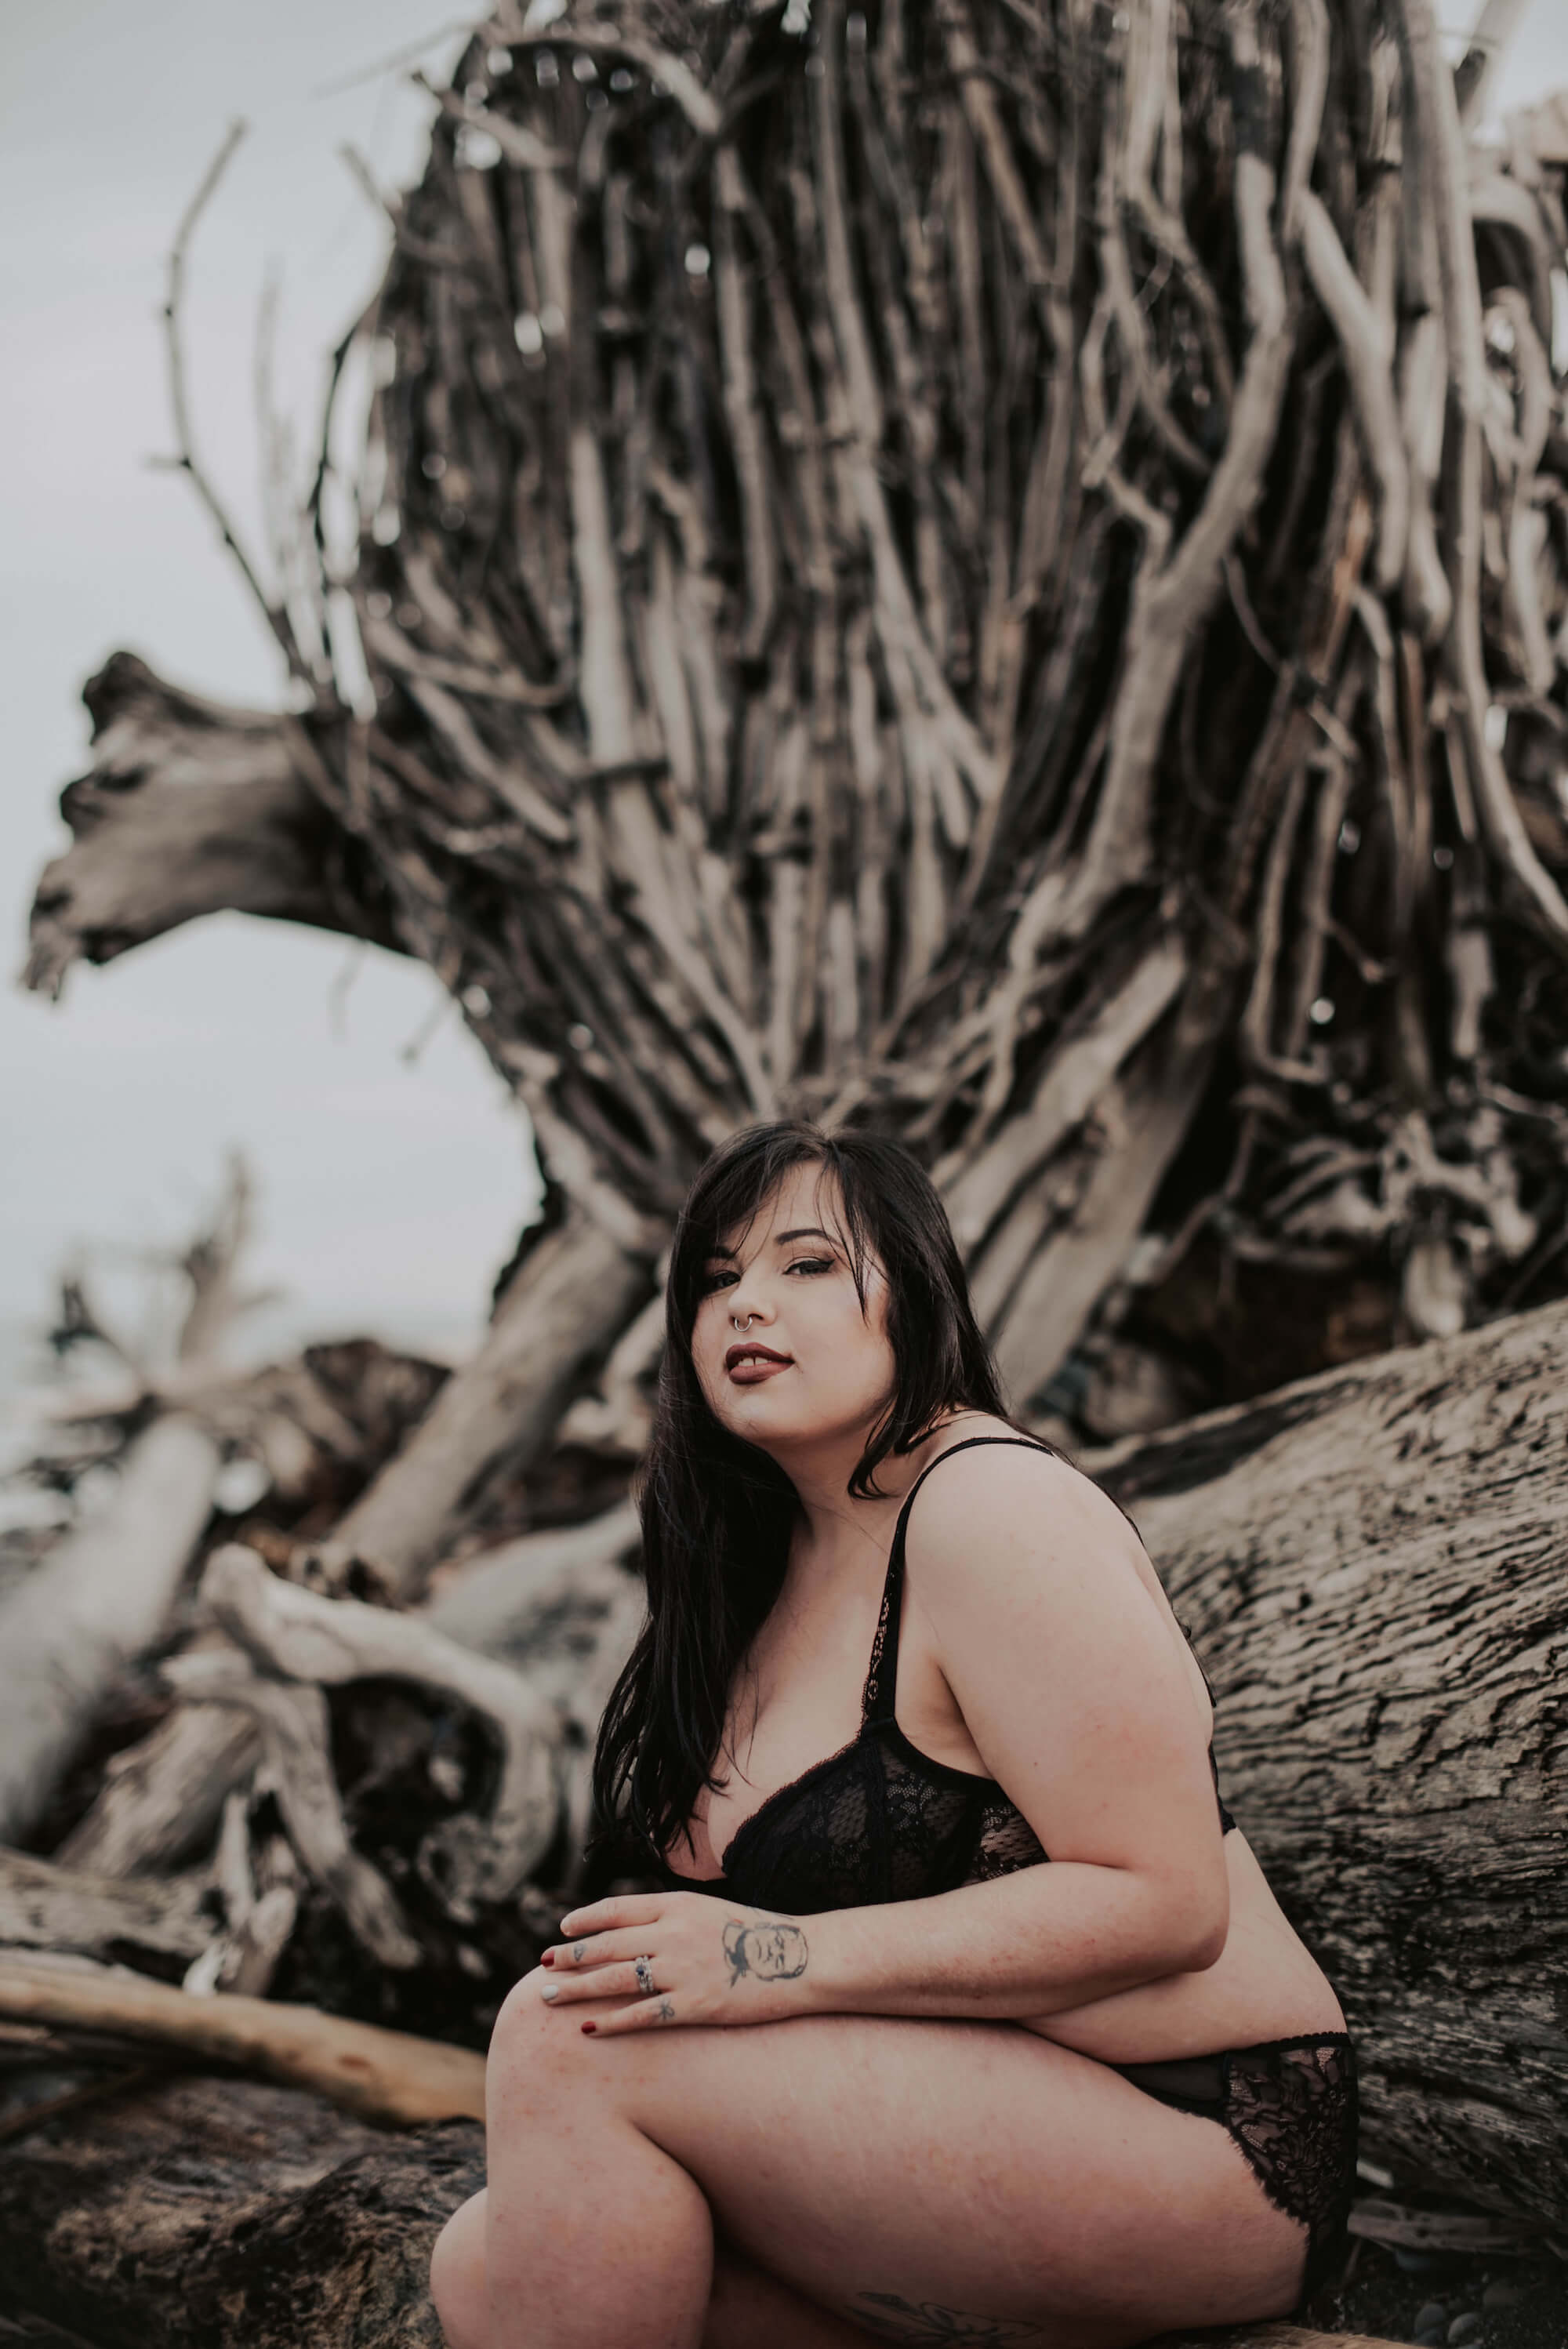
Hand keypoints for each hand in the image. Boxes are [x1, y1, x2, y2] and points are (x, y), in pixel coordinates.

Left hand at [539, 1891, 813, 2035]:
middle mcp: (675, 1933)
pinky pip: (644, 2015)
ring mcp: (684, 1969)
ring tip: (549, 1997)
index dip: (586, 1920)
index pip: (618, 1908)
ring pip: (616, 1979)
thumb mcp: (710, 1912)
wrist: (802, 1959)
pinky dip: (612, 2023)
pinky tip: (589, 2030)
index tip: (562, 1929)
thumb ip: (673, 1918)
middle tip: (542, 1966)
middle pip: (608, 1944)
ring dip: (578, 1988)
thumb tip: (633, 1931)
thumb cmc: (757, 1937)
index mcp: (679, 1904)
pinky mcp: (696, 2005)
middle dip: (570, 1956)